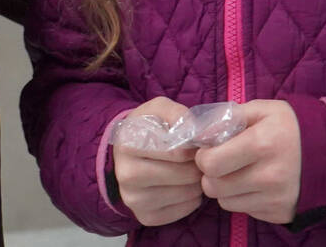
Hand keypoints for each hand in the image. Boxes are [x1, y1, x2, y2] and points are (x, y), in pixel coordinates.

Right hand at [111, 97, 205, 225]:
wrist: (127, 152)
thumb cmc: (148, 128)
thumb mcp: (158, 109)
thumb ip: (178, 113)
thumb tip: (199, 132)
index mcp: (128, 144)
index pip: (178, 152)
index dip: (195, 146)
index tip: (196, 142)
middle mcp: (126, 174)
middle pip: (185, 175)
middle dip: (197, 165)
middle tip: (196, 157)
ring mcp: (134, 199)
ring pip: (188, 193)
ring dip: (196, 181)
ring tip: (188, 169)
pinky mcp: (145, 217)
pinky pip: (185, 210)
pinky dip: (192, 198)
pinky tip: (182, 185)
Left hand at [195, 99, 301, 224]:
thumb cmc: (292, 127)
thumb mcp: (263, 110)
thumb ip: (229, 117)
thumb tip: (200, 133)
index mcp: (261, 144)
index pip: (210, 164)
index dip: (203, 156)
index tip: (210, 150)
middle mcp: (269, 177)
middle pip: (214, 187)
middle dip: (211, 174)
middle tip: (221, 163)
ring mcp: (276, 199)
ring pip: (226, 203)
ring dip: (226, 189)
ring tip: (239, 173)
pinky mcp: (281, 214)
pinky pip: (246, 211)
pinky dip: (244, 198)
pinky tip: (257, 184)